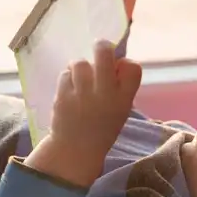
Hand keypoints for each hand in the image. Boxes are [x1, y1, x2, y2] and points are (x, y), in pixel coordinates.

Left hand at [24, 40, 142, 186]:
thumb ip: (120, 86)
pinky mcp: (63, 97)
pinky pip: (65, 74)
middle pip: (104, 53)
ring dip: (80, 67)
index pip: (133, 68)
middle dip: (101, 47)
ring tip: (80, 79)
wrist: (76, 149)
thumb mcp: (120, 109)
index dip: (125, 63)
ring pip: (80, 63)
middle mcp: (105, 95)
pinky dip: (68, 78)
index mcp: (124, 100)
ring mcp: (82, 95)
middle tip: (99, 49)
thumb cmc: (101, 127)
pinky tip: (70, 90)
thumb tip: (113, 59)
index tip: (118, 68)